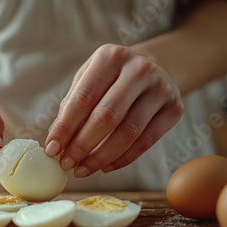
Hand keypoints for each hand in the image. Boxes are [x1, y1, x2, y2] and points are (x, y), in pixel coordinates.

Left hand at [45, 44, 183, 176]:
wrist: (156, 68)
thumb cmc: (111, 77)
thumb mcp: (89, 79)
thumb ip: (72, 106)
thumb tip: (56, 142)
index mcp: (111, 57)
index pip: (83, 98)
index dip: (65, 127)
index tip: (52, 149)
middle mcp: (139, 69)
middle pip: (106, 117)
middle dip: (82, 145)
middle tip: (67, 163)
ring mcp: (161, 88)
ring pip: (128, 133)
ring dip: (101, 157)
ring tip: (83, 169)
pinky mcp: (174, 108)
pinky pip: (146, 142)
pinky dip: (123, 159)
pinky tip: (105, 167)